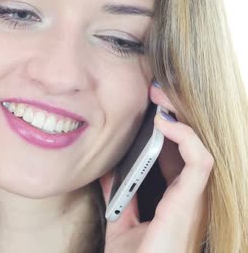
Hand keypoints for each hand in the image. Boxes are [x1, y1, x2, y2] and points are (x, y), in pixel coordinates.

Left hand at [99, 82, 213, 252]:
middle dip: (178, 116)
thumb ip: (122, 194)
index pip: (177, 156)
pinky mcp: (189, 203)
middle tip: (157, 92)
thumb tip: (112, 168)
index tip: (151, 107)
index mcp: (175, 200)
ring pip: (200, 147)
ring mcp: (192, 200)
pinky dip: (187, 138)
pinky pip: (200, 162)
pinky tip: (166, 124)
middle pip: (191, 148)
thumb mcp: (122, 219)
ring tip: (162, 99)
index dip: (168, 130)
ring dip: (183, 119)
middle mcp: (188, 198)